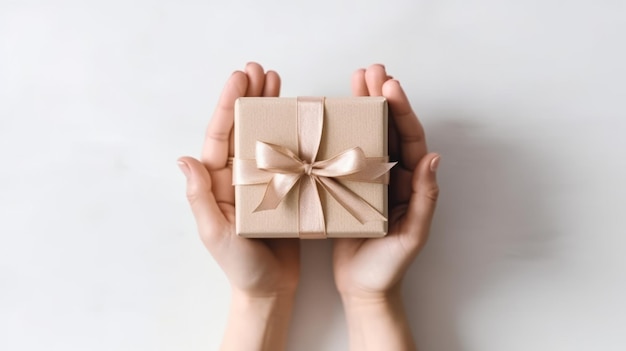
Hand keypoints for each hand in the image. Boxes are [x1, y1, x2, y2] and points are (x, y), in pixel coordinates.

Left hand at [177, 63, 297, 349]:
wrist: (271, 288)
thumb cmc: (240, 265)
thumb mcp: (214, 233)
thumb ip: (200, 197)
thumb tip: (184, 159)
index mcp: (219, 182)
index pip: (220, 136)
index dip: (228, 106)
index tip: (240, 79)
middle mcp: (239, 176)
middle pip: (242, 129)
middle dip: (249, 98)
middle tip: (260, 70)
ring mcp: (262, 180)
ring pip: (263, 136)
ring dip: (269, 108)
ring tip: (277, 81)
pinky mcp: (285, 187)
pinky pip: (286, 154)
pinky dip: (290, 133)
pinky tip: (296, 115)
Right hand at [333, 64, 439, 350]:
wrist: (362, 288)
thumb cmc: (389, 267)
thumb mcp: (412, 235)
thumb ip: (425, 198)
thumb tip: (434, 157)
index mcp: (411, 184)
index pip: (410, 140)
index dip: (402, 112)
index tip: (389, 86)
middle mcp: (393, 177)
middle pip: (390, 130)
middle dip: (382, 99)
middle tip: (370, 71)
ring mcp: (371, 180)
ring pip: (370, 137)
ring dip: (363, 109)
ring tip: (354, 81)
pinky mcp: (349, 187)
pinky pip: (348, 154)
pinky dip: (343, 133)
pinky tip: (334, 116)